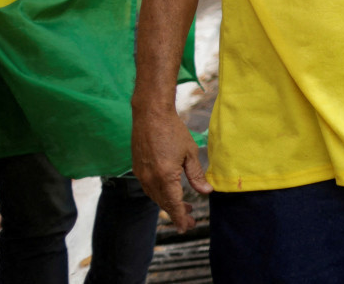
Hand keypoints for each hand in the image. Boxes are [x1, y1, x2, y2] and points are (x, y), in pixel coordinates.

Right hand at [132, 108, 212, 232]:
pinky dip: (160, 194)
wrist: (150, 115)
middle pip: (164, 203)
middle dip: (177, 213)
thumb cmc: (173, 131)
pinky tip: (170, 192)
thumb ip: (196, 175)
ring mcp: (142, 175)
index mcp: (165, 177)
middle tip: (190, 220)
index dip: (180, 218)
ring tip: (184, 208)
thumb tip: (206, 192)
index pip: (173, 204)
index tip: (186, 228)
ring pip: (155, 197)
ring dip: (168, 204)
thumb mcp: (190, 153)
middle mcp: (150, 179)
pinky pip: (149, 188)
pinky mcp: (137, 169)